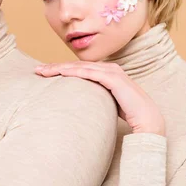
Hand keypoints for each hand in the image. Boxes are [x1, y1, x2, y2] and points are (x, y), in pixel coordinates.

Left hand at [35, 61, 164, 134]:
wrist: (148, 120)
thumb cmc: (128, 114)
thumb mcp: (107, 102)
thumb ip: (96, 97)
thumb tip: (80, 104)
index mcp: (108, 72)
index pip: (80, 69)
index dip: (61, 69)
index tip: (44, 73)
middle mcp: (109, 68)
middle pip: (77, 65)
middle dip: (55, 67)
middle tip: (37, 70)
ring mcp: (112, 72)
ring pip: (80, 67)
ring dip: (60, 68)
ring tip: (43, 71)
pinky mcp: (113, 79)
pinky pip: (89, 73)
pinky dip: (74, 72)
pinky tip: (60, 73)